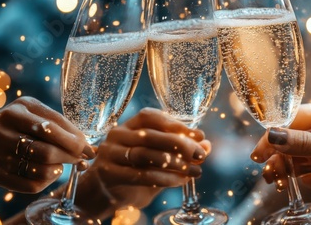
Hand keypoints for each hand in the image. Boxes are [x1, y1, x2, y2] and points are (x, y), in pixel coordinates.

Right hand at [0, 96, 94, 192]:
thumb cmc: (20, 122)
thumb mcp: (35, 111)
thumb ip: (60, 125)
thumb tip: (89, 147)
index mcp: (16, 112)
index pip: (51, 128)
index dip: (75, 141)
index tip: (90, 148)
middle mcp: (2, 133)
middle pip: (46, 152)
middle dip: (70, 157)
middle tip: (82, 158)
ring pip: (40, 170)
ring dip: (60, 168)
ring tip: (64, 162)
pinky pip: (31, 186)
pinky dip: (48, 180)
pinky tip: (52, 171)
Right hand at [75, 107, 210, 218]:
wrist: (103, 193)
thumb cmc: (134, 170)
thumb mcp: (159, 158)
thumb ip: (180, 150)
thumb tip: (207, 145)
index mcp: (129, 125)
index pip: (151, 116)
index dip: (176, 124)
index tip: (199, 135)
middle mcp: (117, 135)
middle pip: (150, 135)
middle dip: (180, 144)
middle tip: (201, 154)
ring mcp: (110, 154)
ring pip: (146, 155)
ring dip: (175, 163)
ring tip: (194, 170)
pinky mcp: (109, 173)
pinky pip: (141, 175)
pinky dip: (165, 178)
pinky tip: (180, 181)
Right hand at [250, 103, 310, 204]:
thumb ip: (307, 144)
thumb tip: (272, 134)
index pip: (292, 120)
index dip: (274, 133)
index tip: (259, 148)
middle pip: (289, 139)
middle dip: (273, 152)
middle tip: (260, 166)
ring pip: (293, 158)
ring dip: (280, 167)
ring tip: (271, 180)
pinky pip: (303, 174)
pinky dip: (291, 180)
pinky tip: (284, 185)